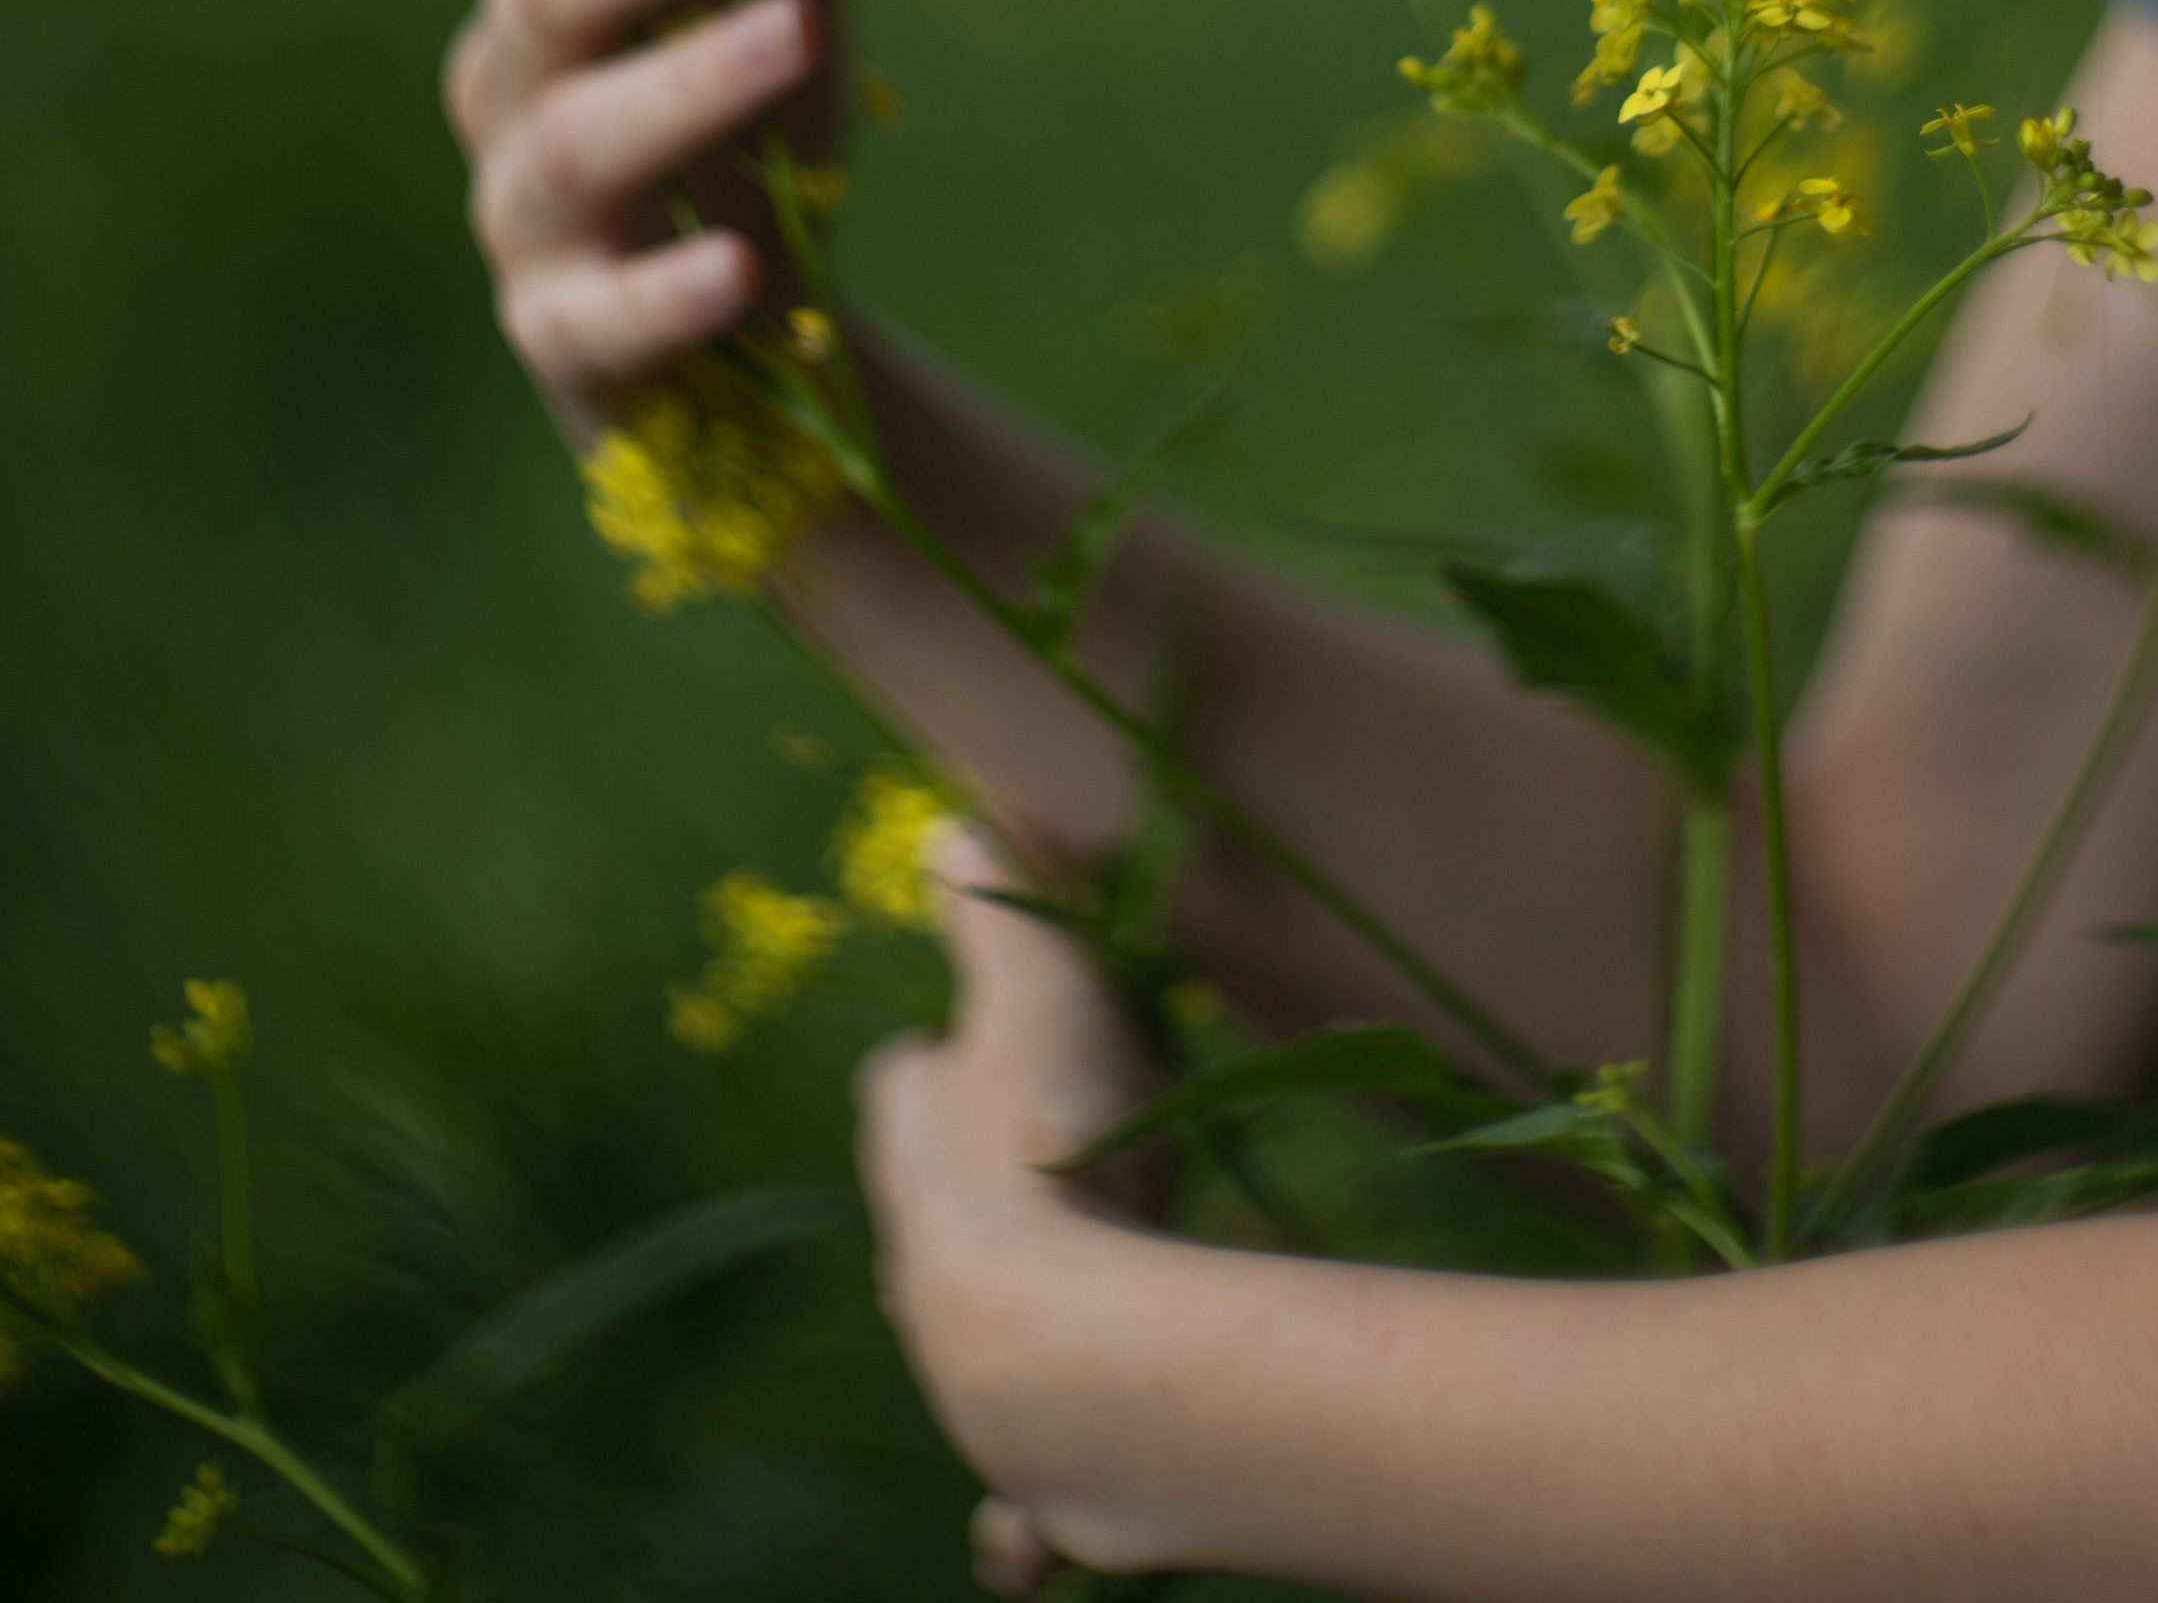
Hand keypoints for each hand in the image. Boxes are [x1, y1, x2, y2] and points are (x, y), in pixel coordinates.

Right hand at [444, 0, 842, 432]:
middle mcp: (517, 73)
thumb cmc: (739, 112)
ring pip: (577, 141)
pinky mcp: (569, 342)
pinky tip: (746, 272)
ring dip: (683, 87)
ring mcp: (529, 213)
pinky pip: (602, 318)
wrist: (749, 354)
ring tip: (797, 39)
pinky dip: (667, 292)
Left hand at [862, 836, 1164, 1592]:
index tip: (1001, 1049)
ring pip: (969, 1352)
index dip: (949, 1065)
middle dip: (976, 1203)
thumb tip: (949, 811)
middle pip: (930, 1222)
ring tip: (1068, 1325)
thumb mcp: (1035, 978)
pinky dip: (1023, 1523)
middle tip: (1061, 1178)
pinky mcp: (1031, 1480)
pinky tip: (1028, 1537)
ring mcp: (967, 1383)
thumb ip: (996, 893)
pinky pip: (1020, 1515)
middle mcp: (917, 1273)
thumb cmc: (1052, 1141)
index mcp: (913, 1145)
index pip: (905, 1089)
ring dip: (1007, 1337)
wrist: (1063, 1350)